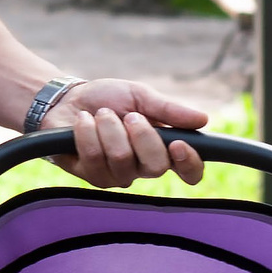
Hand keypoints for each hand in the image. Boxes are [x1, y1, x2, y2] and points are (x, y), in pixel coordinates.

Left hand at [43, 79, 209, 189]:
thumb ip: (169, 110)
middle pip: (155, 167)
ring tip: (101, 114)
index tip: (178, 143)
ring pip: (121, 159)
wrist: (68, 99)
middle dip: (141, 135)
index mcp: (163, 149)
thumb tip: (202, 119)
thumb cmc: (108, 99)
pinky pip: (94, 157)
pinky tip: (83, 122)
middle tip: (129, 116)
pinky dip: (87, 131)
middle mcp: (143, 168)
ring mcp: (117, 175)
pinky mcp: (91, 176)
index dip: (189, 163)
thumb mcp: (140, 96)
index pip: (189, 171)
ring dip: (109, 128)